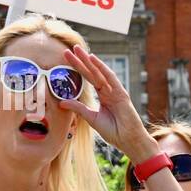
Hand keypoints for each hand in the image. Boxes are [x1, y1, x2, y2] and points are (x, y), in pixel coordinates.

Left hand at [58, 47, 156, 161]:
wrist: (128, 140)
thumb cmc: (113, 131)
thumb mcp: (91, 118)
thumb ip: (79, 108)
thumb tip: (62, 102)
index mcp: (103, 95)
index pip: (88, 79)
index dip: (77, 68)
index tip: (66, 59)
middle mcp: (109, 90)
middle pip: (91, 72)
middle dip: (80, 61)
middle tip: (67, 50)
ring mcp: (115, 91)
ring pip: (99, 72)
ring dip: (88, 61)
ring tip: (77, 51)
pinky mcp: (121, 94)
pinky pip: (110, 78)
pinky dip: (101, 68)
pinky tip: (92, 59)